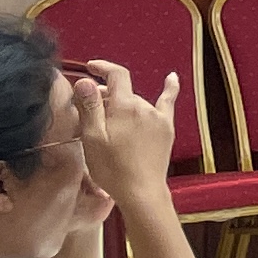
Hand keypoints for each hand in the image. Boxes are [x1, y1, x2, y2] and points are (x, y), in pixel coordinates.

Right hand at [68, 59, 177, 215]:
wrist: (141, 191)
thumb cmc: (112, 168)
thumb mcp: (93, 138)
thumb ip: (90, 107)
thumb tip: (85, 81)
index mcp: (125, 106)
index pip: (117, 75)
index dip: (102, 67)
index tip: (90, 66)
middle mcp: (144, 107)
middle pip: (123, 92)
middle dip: (105, 96)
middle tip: (88, 113)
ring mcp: (158, 117)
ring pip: (136, 102)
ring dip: (122, 105)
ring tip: (108, 123)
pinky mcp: (166, 128)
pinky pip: (168, 102)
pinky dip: (170, 88)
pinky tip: (172, 77)